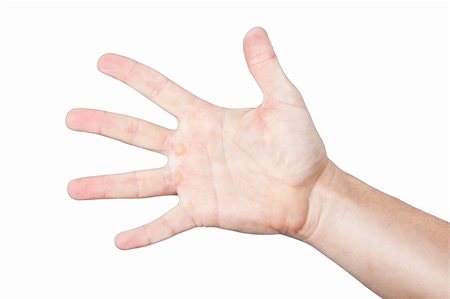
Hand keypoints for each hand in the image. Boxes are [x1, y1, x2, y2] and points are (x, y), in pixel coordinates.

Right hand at [66, 27, 327, 249]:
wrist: (310, 191)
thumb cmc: (300, 146)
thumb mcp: (283, 101)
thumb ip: (265, 68)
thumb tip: (255, 31)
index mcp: (204, 119)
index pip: (160, 90)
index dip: (132, 75)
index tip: (103, 62)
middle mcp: (191, 149)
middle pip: (137, 133)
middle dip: (103, 124)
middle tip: (71, 118)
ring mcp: (193, 182)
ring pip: (140, 182)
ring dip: (106, 185)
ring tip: (73, 188)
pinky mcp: (202, 211)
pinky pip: (167, 223)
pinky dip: (144, 233)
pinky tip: (121, 240)